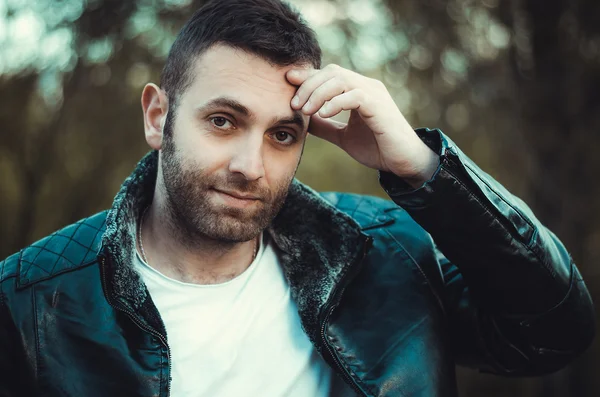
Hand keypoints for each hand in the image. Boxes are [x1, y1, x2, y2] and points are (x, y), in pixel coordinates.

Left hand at [286, 65, 438, 186]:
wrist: (403, 163)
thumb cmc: (377, 148)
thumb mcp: (343, 136)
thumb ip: (325, 126)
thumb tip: (303, 120)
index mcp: (357, 91)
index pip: (328, 75)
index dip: (307, 76)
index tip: (287, 82)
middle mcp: (366, 86)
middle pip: (331, 72)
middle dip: (308, 85)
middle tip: (294, 104)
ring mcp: (374, 94)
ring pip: (340, 79)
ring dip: (318, 93)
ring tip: (305, 110)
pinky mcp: (379, 106)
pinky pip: (353, 95)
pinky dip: (335, 102)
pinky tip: (322, 114)